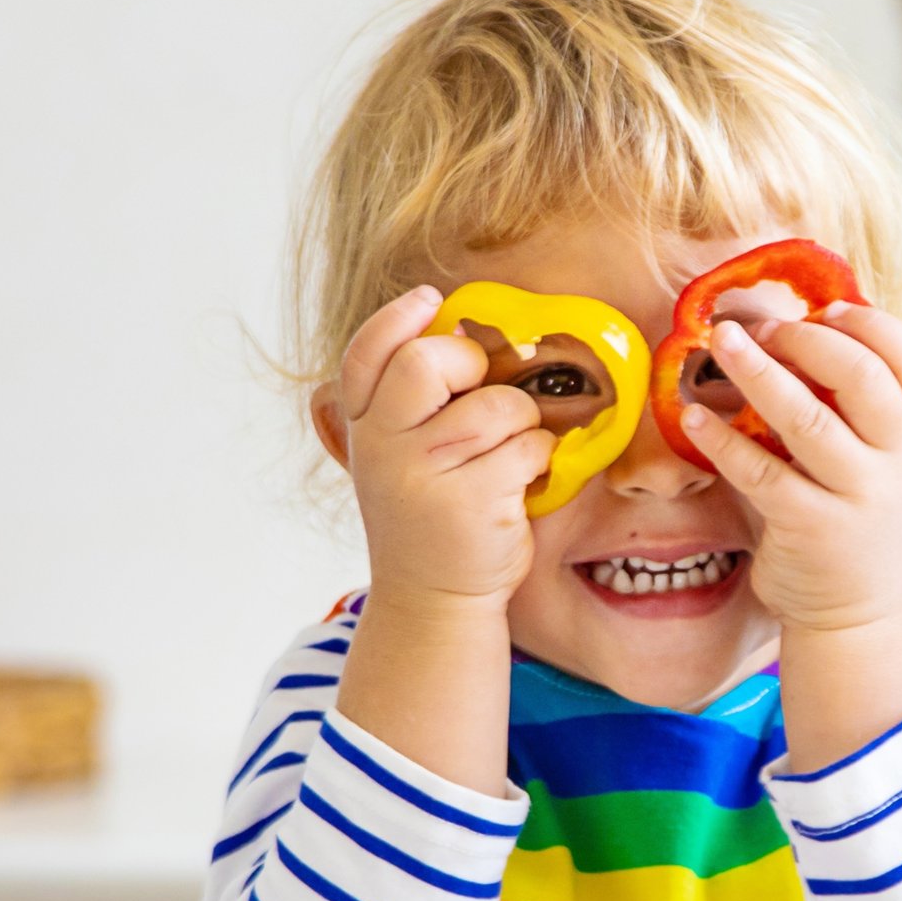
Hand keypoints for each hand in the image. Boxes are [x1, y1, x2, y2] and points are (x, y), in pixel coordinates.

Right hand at [329, 285, 556, 610]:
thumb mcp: (396, 459)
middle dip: (469, 362)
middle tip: (482, 388)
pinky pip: (527, 447)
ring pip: (496, 405)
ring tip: (506, 454)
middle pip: (425, 363)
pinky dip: (537, 459)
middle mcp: (384, 449)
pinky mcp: (471, 502)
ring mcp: (424, 476)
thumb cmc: (428, 517)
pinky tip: (518, 485)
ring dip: (520, 421)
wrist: (432, 600)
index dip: (395, 319)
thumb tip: (461, 329)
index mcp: (364, 430)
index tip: (429, 300)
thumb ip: (410, 407)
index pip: (365, 357)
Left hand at [679, 304, 901, 633]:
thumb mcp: (875, 467)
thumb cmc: (853, 527)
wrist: (857, 619)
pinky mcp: (811, 529)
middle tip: (758, 327)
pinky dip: (724, 440)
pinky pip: (762, 472)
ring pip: (808, 419)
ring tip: (719, 342)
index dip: (871, 326)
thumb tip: (795, 337)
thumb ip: (852, 414)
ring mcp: (855, 497)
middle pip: (862, 377)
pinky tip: (694, 417)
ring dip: (758, 372)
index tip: (828, 307)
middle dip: (806, 339)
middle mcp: (893, 462)